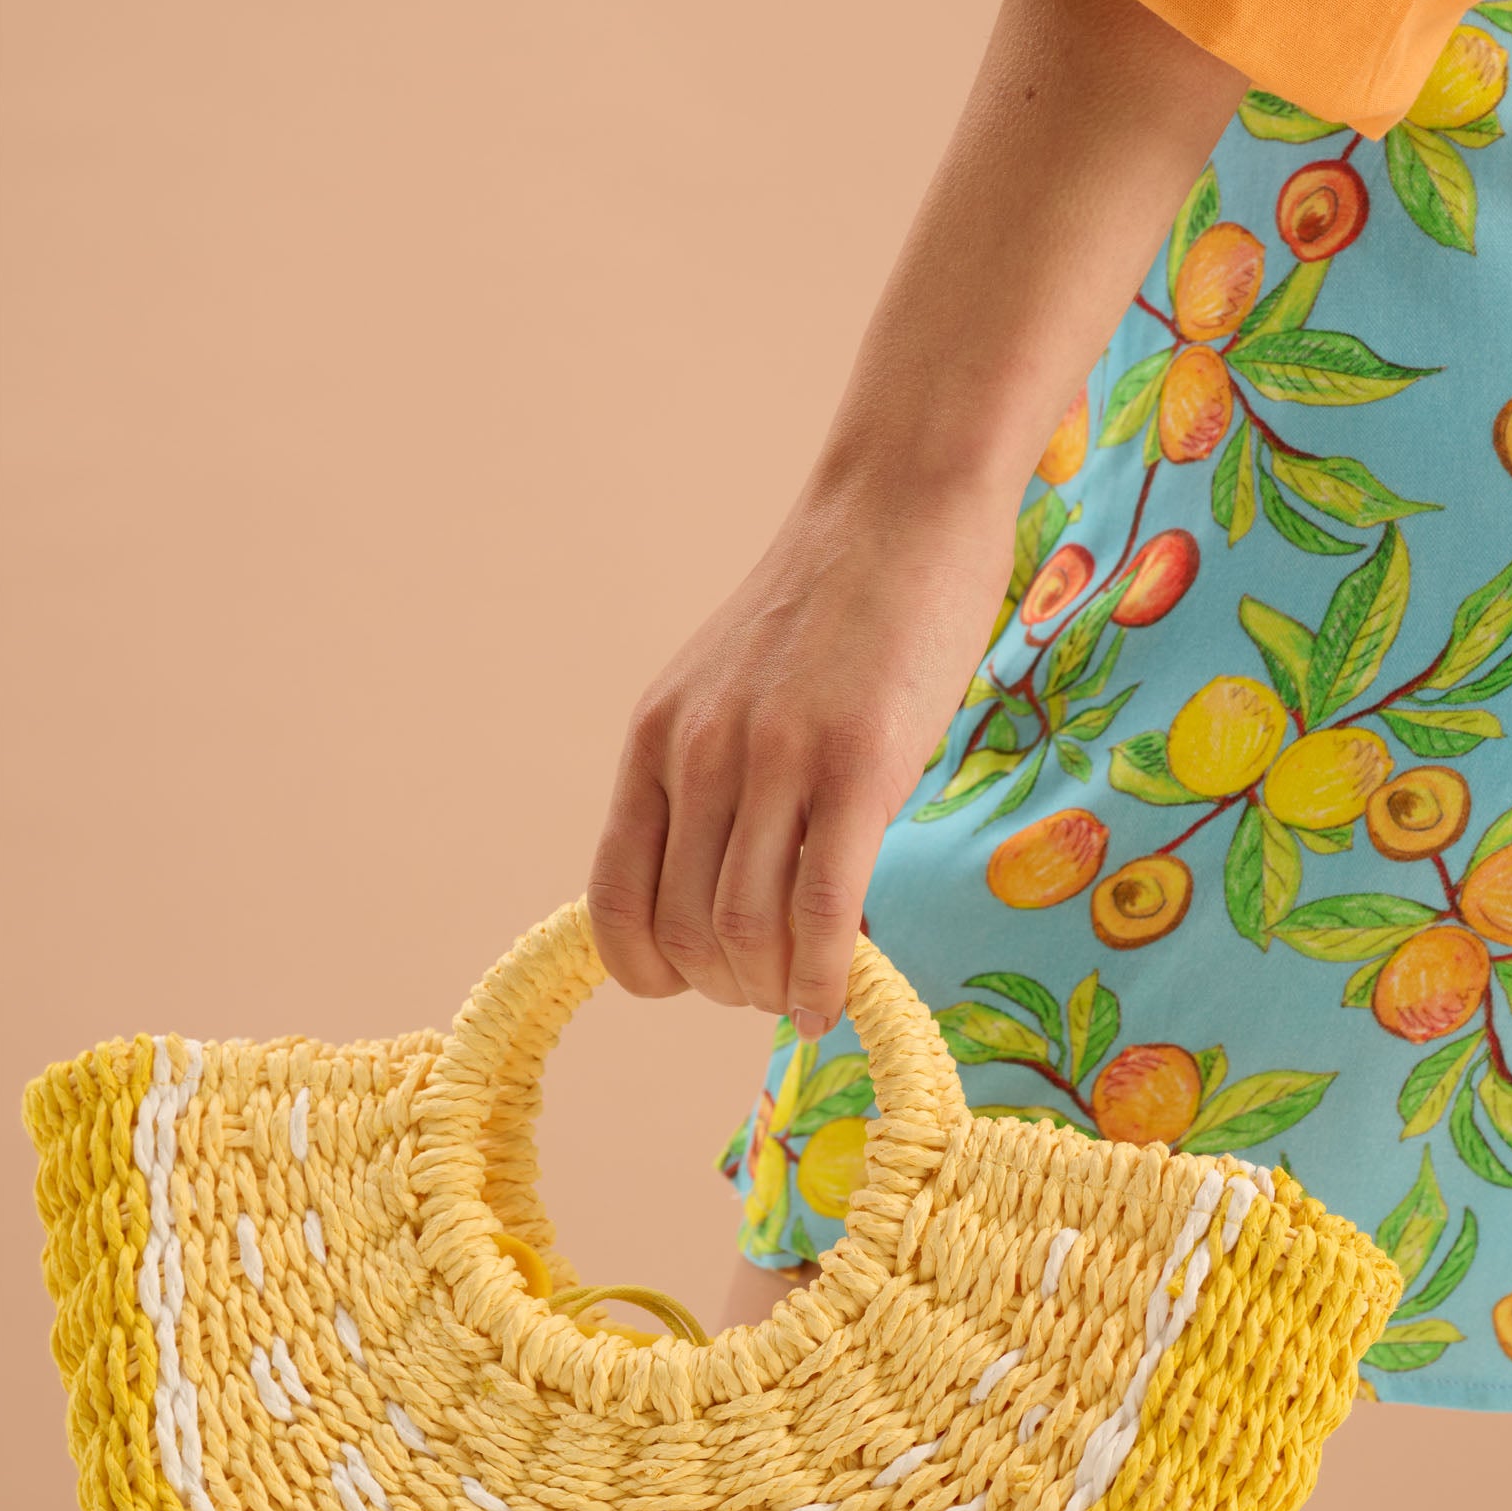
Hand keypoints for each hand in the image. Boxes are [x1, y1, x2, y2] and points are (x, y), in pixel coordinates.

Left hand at [587, 460, 1015, 1032]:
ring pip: (746, 930)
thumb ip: (714, 778)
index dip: (645, 969)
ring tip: (805, 994)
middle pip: (684, 930)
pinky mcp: (859, 766)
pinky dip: (824, 978)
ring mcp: (775, 760)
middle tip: (770, 989)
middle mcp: (699, 755)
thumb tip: (727, 893)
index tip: (693, 982)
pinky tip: (837, 1002)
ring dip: (774, 990)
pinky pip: (823, 909)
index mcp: (655, 740)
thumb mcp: (731, 690)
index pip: (613, 899)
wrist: (899, 508)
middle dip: (724, 987)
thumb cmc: (831, 607)